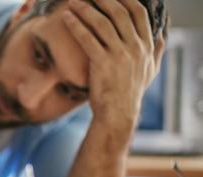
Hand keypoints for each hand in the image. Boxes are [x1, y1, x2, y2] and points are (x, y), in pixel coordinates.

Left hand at [63, 0, 165, 133]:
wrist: (119, 113)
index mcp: (146, 45)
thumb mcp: (150, 71)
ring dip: (86, 9)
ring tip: (72, 2)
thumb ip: (156, 51)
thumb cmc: (131, 92)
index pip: (139, 13)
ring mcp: (120, 55)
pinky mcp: (103, 64)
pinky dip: (76, 26)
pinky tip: (67, 18)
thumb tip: (161, 36)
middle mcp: (135, 47)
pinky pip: (88, 39)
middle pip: (119, 13)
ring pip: (102, 23)